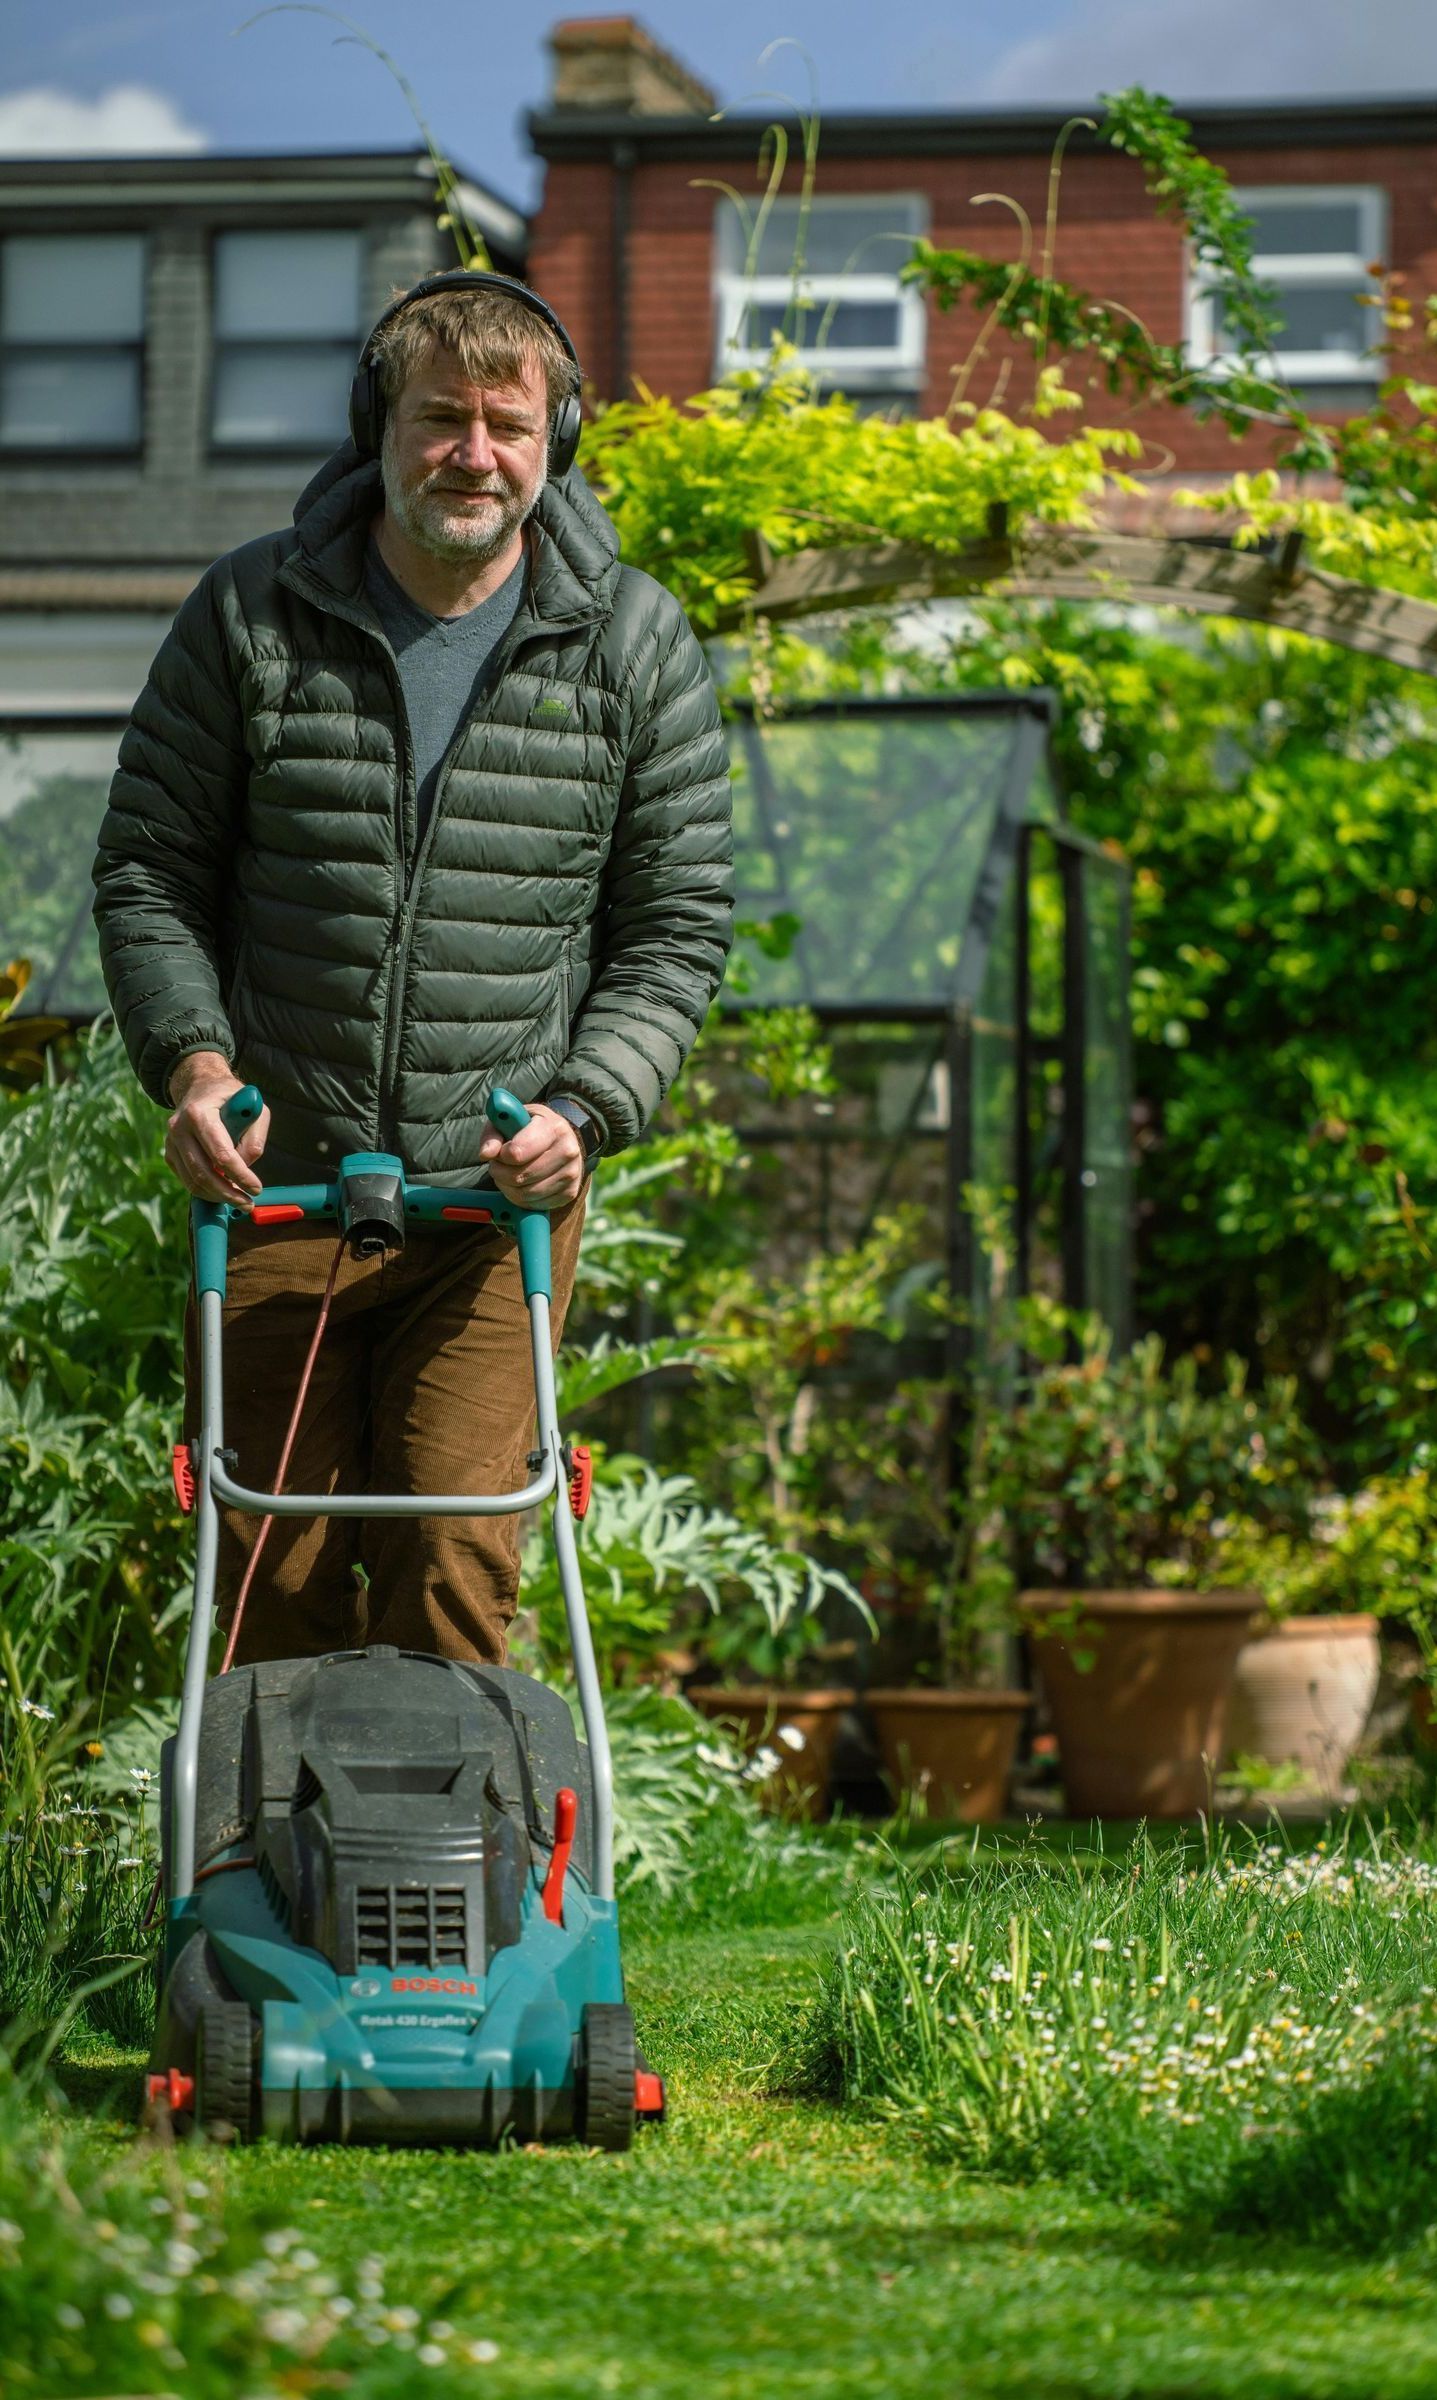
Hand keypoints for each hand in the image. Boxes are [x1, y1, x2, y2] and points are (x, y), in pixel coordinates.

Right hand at [164, 1052, 269, 1205]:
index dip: (240, 1176)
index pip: (220, 1154)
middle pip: (203, 1173)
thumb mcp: (255, 1109)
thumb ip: (255, 1138)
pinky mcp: (169, 1153)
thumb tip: (245, 1167)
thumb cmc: (232, 1098)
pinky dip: (206, 1191)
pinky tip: (223, 1191)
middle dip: (228, 1193)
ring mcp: (171, 1142)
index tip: (257, 1189)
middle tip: (248, 1204)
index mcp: (199, 1113)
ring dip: (218, 1196)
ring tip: (239, 1201)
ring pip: (193, 1181)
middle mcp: (179, 1128)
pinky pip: (187, 1180)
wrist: (201, 1087)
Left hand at [477, 1102, 583, 1208]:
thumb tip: (486, 1154)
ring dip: (508, 1188)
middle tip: (499, 1166)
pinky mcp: (571, 1192)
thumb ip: (493, 1135)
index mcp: (553, 1128)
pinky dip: (522, 1200)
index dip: (501, 1156)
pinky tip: (521, 1186)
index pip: (517, 1153)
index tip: (501, 1152)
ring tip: (507, 1176)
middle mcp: (568, 1151)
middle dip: (501, 1174)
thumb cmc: (530, 1128)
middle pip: (520, 1177)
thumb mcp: (509, 1121)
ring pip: (526, 1194)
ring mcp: (571, 1174)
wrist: (561, 1137)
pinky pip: (536, 1205)